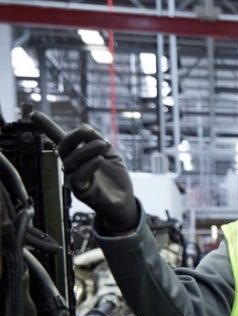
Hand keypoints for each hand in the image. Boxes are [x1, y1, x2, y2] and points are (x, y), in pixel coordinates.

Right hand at [30, 111, 138, 232]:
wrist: (124, 201)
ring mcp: (75, 179)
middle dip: (73, 136)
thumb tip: (85, 127)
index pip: (60, 139)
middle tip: (88, 131)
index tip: (34, 114)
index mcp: (79, 155)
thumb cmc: (116, 178)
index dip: (46, 126)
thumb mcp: (111, 154)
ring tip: (103, 145)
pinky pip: (77, 177)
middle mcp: (73, 166)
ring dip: (86, 149)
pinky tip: (99, 160)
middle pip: (63, 148)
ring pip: (70, 161)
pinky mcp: (82, 192)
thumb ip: (99, 140)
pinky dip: (88, 166)